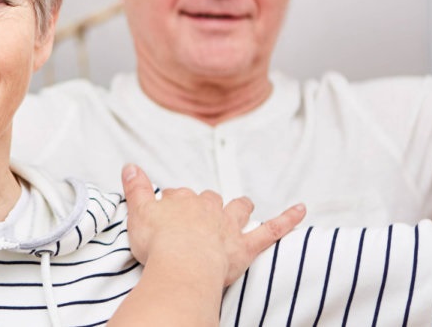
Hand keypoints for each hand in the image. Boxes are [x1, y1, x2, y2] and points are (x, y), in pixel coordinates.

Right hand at [121, 164, 304, 287]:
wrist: (182, 266)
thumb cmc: (158, 244)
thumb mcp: (138, 212)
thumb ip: (135, 188)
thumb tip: (130, 166)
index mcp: (181, 201)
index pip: (177, 196)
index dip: (172, 204)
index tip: (166, 212)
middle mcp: (207, 209)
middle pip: (208, 200)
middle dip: (207, 205)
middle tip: (200, 215)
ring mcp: (228, 227)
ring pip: (238, 210)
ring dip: (240, 207)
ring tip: (243, 206)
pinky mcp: (245, 246)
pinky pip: (272, 230)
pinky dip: (288, 219)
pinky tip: (301, 210)